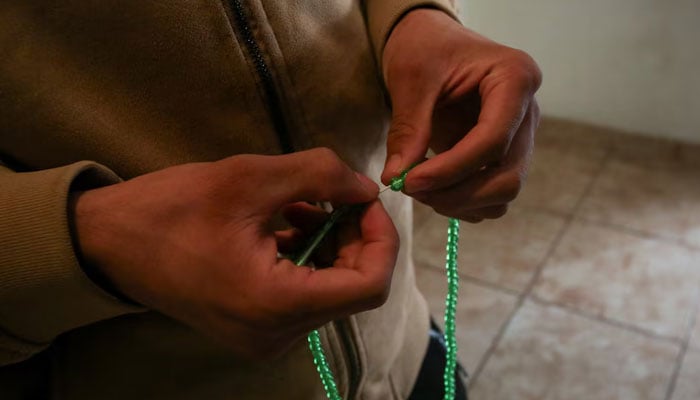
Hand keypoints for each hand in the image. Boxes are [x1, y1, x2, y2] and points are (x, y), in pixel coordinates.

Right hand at [71, 148, 398, 358]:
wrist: (109, 241)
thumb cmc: (170, 208)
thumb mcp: (250, 177)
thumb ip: (321, 177)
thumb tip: (367, 189)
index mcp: (275, 304)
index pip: (369, 286)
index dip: (382, 239)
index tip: (365, 200)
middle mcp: (275, 334)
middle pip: (352, 288)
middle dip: (354, 237)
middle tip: (334, 194)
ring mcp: (263, 335)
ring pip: (328, 290)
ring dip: (329, 243)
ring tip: (301, 204)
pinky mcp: (253, 326)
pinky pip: (301, 295)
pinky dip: (306, 257)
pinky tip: (285, 222)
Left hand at [381, 9, 541, 222]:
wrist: (431, 44)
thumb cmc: (425, 49)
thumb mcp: (411, 80)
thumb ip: (408, 129)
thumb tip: (396, 178)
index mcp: (515, 78)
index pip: (493, 140)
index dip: (451, 169)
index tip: (410, 182)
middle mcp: (527, 112)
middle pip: (508, 176)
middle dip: (458, 194)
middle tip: (412, 190)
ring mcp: (519, 137)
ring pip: (503, 193)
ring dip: (460, 203)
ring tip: (418, 188)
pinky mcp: (504, 156)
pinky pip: (492, 196)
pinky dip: (462, 202)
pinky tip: (431, 188)